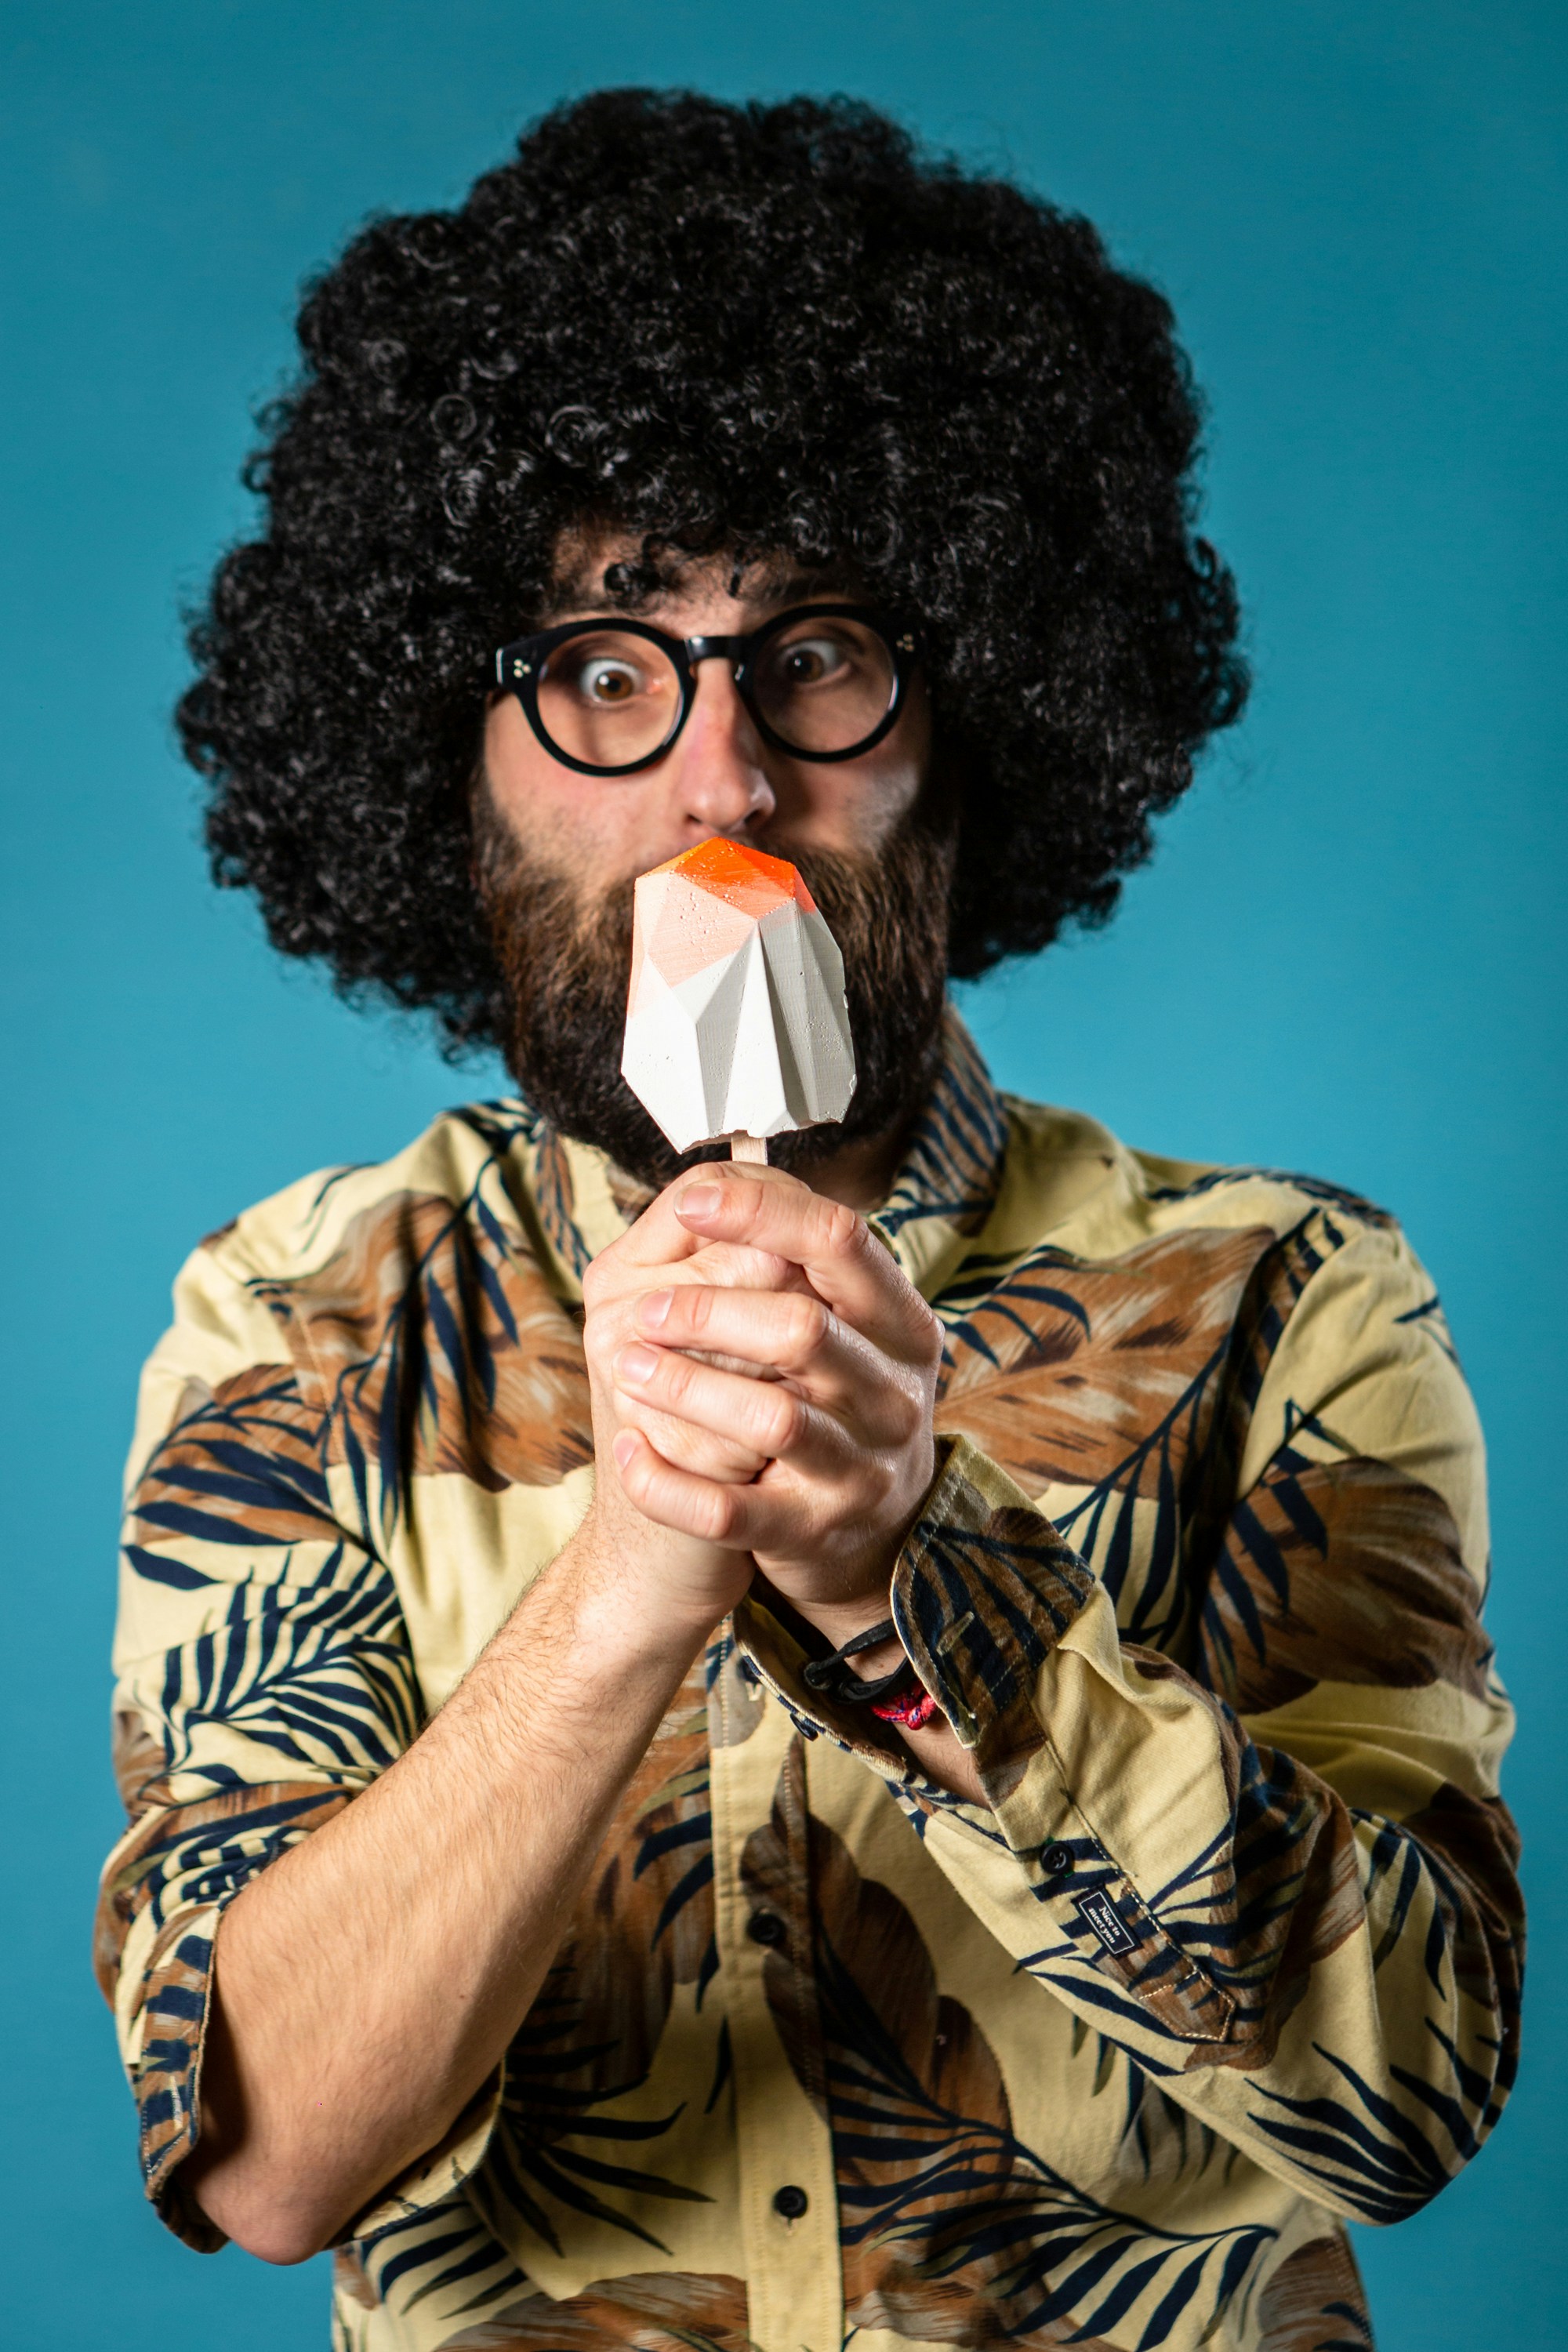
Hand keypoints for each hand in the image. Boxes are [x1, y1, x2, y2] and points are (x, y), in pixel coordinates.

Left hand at [596, 1164, 942, 1625]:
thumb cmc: (831, 1405)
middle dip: (708, 1310)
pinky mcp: (811, 1533)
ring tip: (626, 1365)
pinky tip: (630, 1452)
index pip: (840, 1241)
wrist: (859, 1535)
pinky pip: (729, 1512)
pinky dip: (666, 1483)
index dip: (762, 1211)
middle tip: (641, 1309)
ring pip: (770, 1419)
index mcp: (901, 1325)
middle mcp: (893, 1396)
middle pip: (803, 1329)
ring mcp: (859, 1470)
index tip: (694, 1202)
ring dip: (684, 1386)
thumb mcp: (845, 1329)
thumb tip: (715, 1180)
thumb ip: (795, 1264)